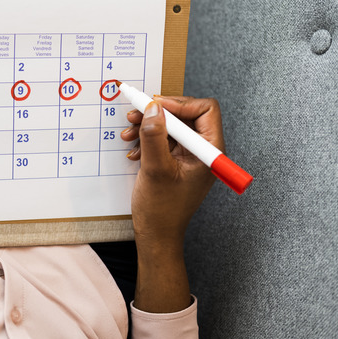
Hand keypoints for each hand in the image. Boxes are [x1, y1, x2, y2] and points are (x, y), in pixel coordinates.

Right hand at [120, 95, 223, 312]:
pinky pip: (162, 140)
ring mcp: (188, 156)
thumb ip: (154, 136)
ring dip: (147, 127)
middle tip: (135, 115)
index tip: (155, 106)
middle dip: (158, 114)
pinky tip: (132, 150)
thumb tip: (153, 108)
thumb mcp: (156, 169)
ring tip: (128, 134)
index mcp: (209, 151)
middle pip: (184, 115)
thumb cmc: (162, 209)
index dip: (180, 104)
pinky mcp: (174, 161)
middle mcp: (202, 150)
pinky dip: (145, 140)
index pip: (205, 110)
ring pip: (170, 126)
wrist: (156, 234)